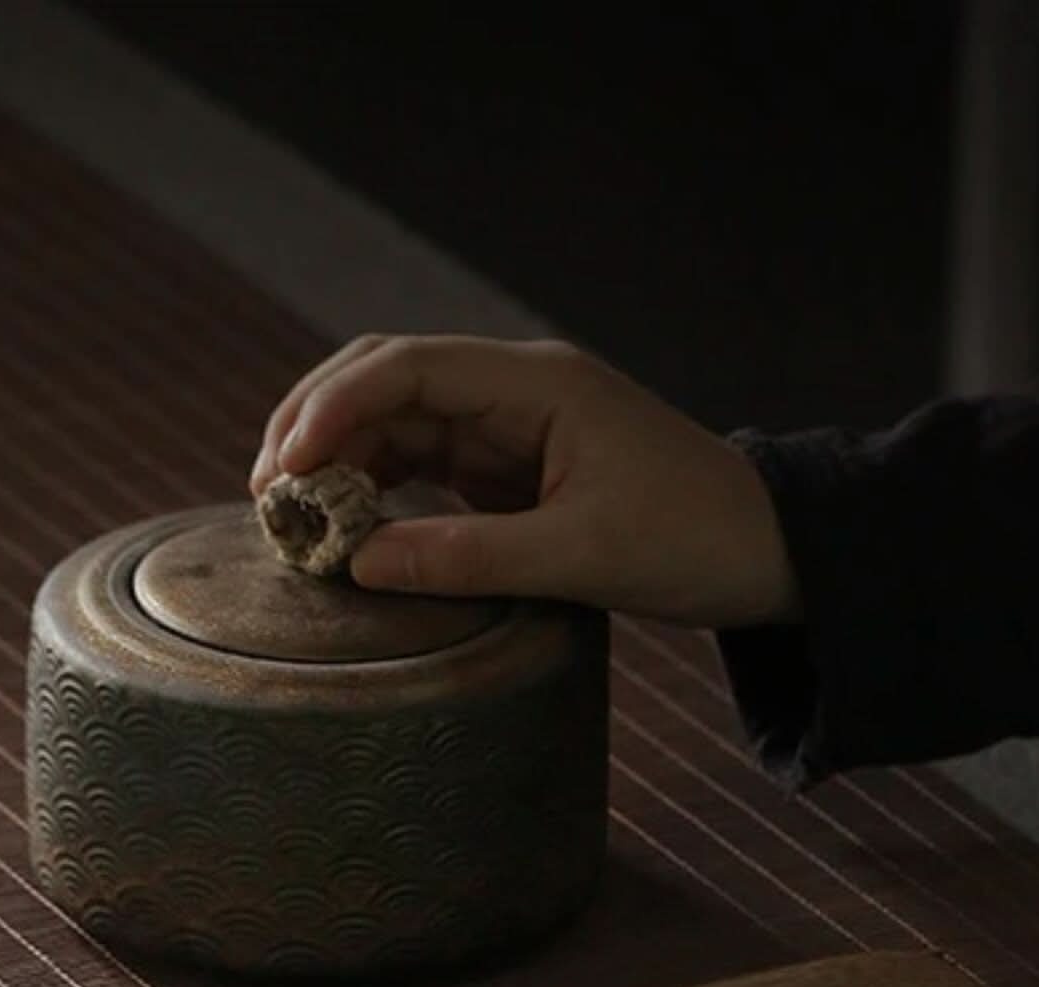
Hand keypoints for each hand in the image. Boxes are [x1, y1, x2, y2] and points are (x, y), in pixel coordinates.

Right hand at [248, 334, 799, 628]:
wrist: (772, 553)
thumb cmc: (694, 542)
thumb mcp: (581, 558)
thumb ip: (467, 558)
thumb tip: (359, 564)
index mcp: (538, 385)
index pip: (405, 369)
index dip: (331, 410)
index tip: (283, 471)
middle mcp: (519, 391)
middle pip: (387, 383)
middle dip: (318, 429)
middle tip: (266, 500)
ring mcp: (517, 427)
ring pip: (403, 426)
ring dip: (345, 465)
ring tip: (295, 524)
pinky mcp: (522, 469)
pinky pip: (433, 467)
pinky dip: (385, 492)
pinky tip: (352, 530)